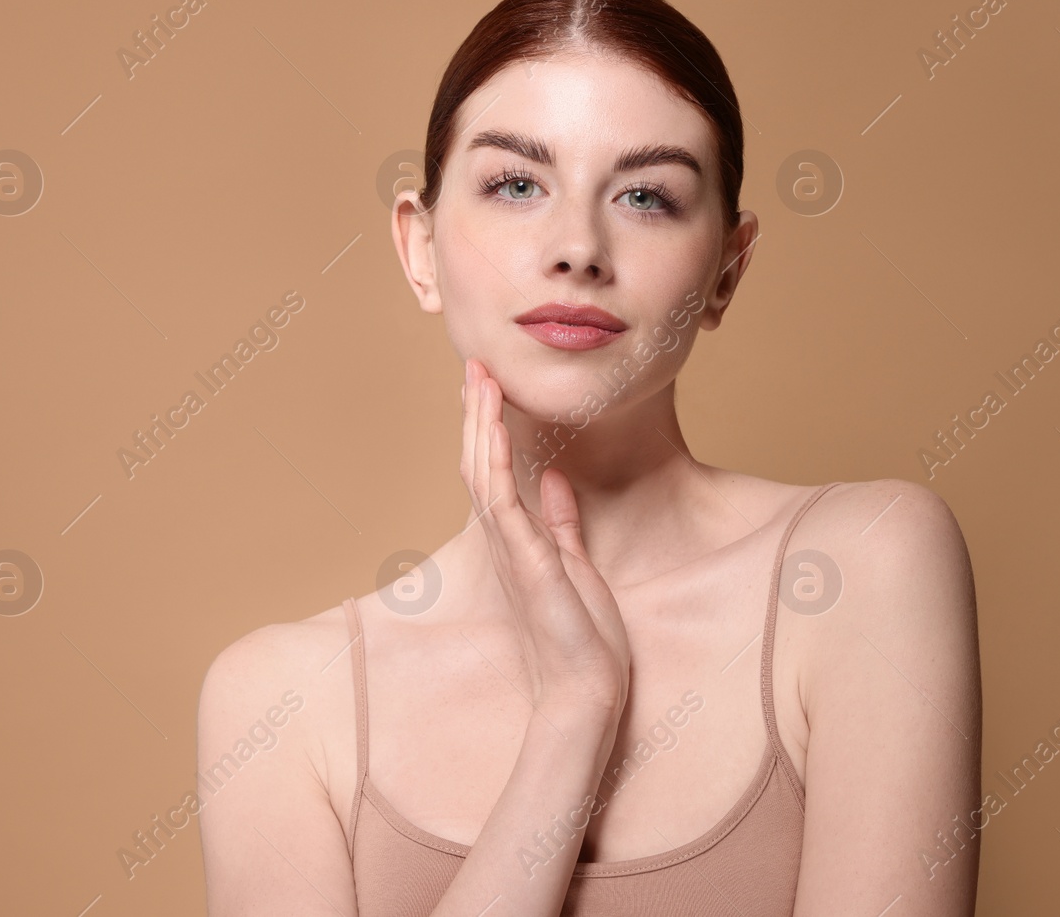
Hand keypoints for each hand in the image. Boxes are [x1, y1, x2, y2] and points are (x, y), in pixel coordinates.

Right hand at [459, 357, 630, 722]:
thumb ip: (561, 523)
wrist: (585, 691)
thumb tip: (554, 480)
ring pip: (483, 474)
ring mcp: (511, 550)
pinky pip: (500, 501)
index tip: (488, 387)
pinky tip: (495, 427)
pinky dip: (495, 461)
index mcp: (518, 540)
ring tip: (479, 379)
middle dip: (477, 414)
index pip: (495, 472)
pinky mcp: (525, 560)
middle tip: (474, 367)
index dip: (488, 428)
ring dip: (480, 425)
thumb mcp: (575, 566)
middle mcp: (505, 541)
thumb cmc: (582, 640)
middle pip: (479, 464)